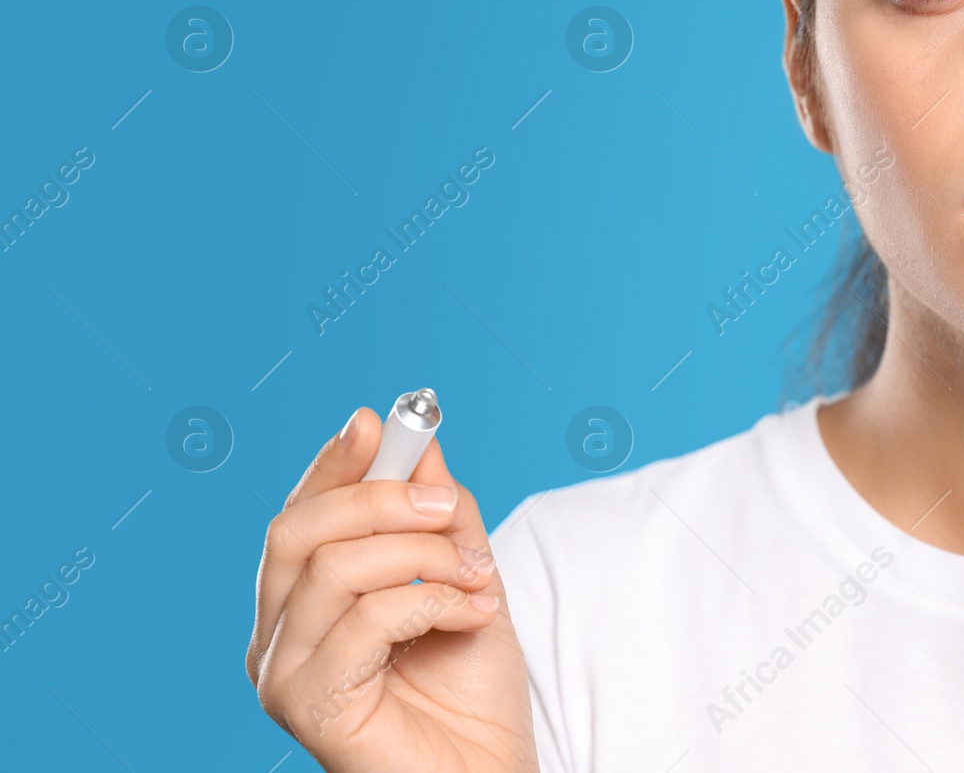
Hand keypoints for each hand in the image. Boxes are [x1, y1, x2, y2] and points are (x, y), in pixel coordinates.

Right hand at [246, 408, 536, 771]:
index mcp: (301, 604)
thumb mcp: (463, 573)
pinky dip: (430, 601)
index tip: (379, 420)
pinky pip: (364, 619)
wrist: (493, 770)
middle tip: (450, 506)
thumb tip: (418, 442)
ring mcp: (283, 674)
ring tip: (478, 576)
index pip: (298, 516)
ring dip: (424, 555)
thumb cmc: (472, 688)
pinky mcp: (307, 706)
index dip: (334, 464)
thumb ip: (437, 511)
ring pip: (333, 568)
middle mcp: (276, 638)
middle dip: (382, 500)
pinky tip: (471, 615)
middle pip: (297, 530)